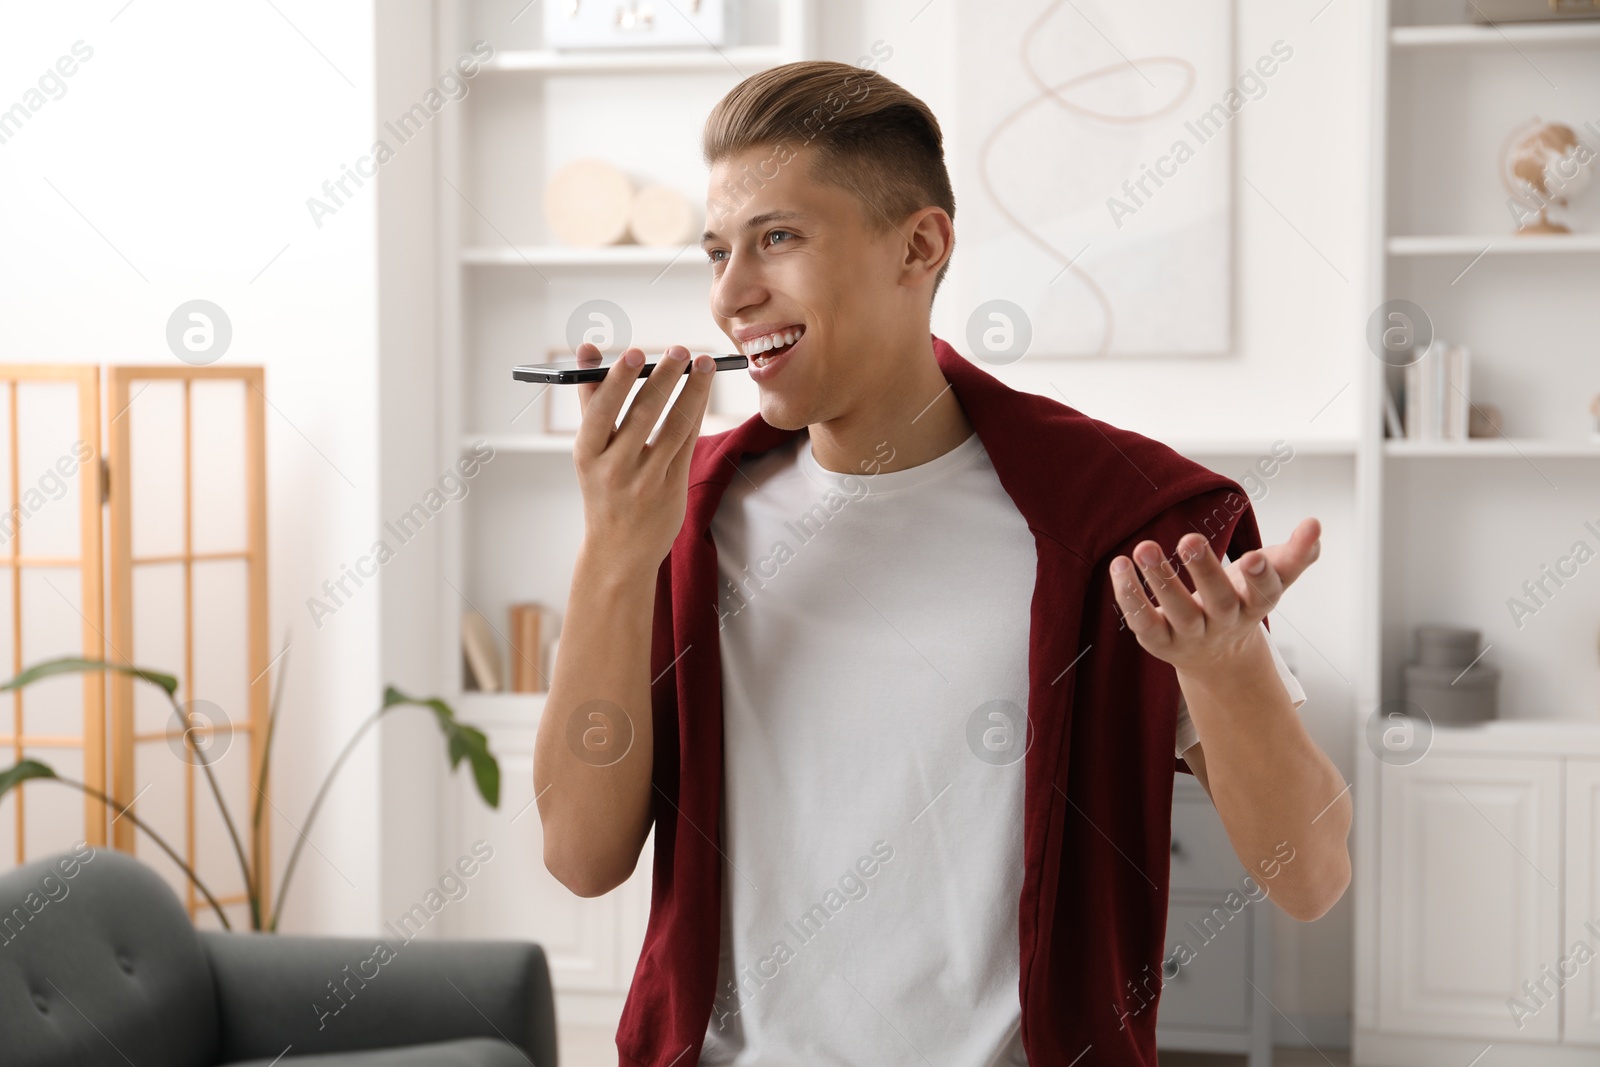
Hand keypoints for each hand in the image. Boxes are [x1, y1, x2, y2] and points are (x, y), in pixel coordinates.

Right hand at [573, 343, 715, 571]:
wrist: (618, 550)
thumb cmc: (603, 488)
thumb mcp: (589, 450)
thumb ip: (591, 399)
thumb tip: (586, 349)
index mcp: (587, 453)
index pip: (602, 411)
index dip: (618, 381)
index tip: (635, 352)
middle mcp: (615, 467)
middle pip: (642, 414)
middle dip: (663, 378)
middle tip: (680, 349)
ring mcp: (645, 480)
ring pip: (673, 426)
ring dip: (692, 390)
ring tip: (703, 362)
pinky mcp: (672, 488)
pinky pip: (687, 442)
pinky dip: (696, 411)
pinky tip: (702, 389)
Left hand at [1109, 517, 1321, 673]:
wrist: (1216, 657)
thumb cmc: (1241, 601)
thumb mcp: (1270, 580)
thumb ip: (1294, 555)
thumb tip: (1315, 525)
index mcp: (1254, 606)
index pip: (1264, 594)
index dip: (1262, 576)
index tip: (1254, 556)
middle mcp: (1224, 623)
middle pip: (1218, 601)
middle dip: (1204, 572)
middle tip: (1189, 540)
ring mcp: (1190, 635)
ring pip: (1177, 612)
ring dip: (1160, 580)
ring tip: (1144, 547)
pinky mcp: (1160, 641)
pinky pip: (1142, 621)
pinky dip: (1130, 595)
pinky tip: (1120, 565)